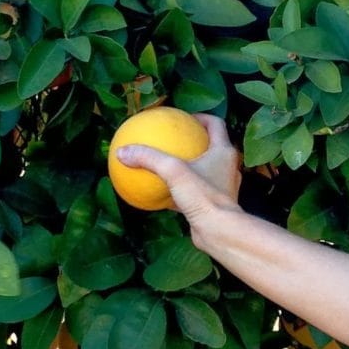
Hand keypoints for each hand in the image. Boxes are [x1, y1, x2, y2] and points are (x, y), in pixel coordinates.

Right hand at [115, 114, 242, 252]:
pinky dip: (180, 189)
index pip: (216, 124)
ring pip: (204, 169)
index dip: (201, 117)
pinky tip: (161, 193)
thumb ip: (149, 158)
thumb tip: (122, 151)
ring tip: (166, 164)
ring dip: (188, 166)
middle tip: (172, 139)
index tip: (183, 118)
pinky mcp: (213, 203)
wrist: (219, 230)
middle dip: (193, 140)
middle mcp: (227, 166)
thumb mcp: (173, 171)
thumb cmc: (203, 196)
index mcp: (223, 151)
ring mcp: (221, 185)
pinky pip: (195, 191)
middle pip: (211, 145)